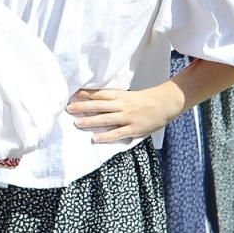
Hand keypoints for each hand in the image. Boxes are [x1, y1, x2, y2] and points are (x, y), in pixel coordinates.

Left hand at [66, 85, 181, 143]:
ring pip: (106, 119)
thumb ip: (113, 98)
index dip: (85, 94)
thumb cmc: (145, 100)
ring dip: (90, 121)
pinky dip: (106, 136)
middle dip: (83, 107)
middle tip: (68, 108)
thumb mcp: (127, 95)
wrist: (165, 103)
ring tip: (77, 123)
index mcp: (120, 96)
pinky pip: (118, 133)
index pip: (99, 94)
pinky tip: (96, 138)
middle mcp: (121, 105)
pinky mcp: (133, 128)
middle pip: (99, 105)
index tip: (72, 95)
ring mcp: (127, 117)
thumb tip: (94, 99)